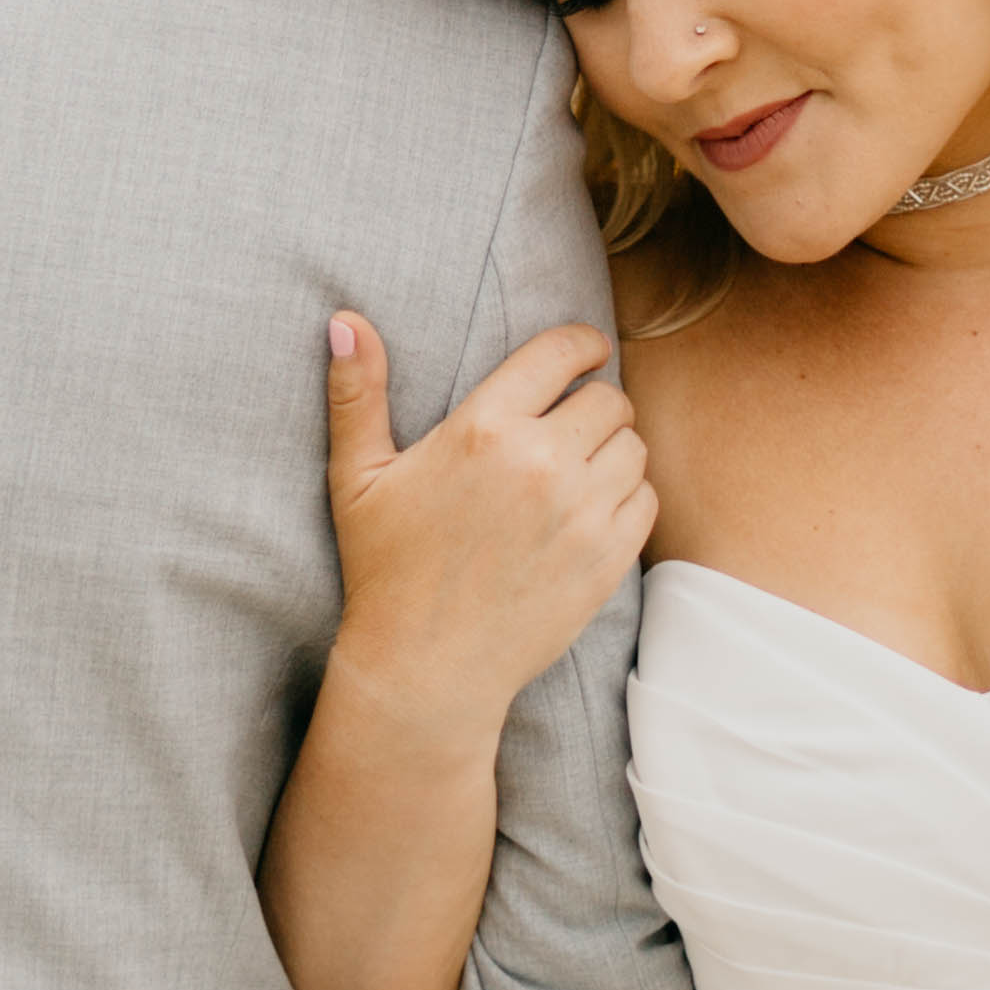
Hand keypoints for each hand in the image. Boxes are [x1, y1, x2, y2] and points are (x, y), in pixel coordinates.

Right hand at [320, 315, 652, 747]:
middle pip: (608, 399)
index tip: (586, 352)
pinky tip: (592, 511)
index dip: (581, 344)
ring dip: (612, 450)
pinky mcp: (606, 559)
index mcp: (483, 430)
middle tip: (571, 424)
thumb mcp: (357, 478)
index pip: (561, 353)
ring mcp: (580, 513)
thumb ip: (357, 394)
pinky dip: (628, 497)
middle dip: (593, 403)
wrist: (425, 668)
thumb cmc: (385, 569)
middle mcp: (541, 463)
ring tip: (580, 469)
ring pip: (633, 447)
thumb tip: (344, 320)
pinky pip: (645, 499)